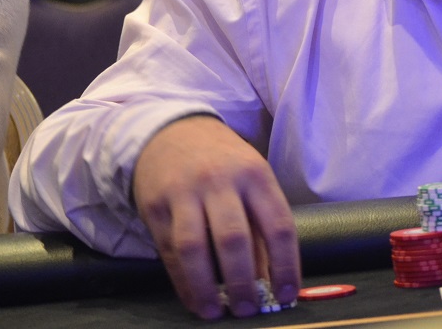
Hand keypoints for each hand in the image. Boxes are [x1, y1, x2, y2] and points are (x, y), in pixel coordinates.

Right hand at [132, 115, 299, 318]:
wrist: (171, 130)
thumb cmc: (223, 161)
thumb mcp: (252, 179)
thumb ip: (261, 225)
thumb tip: (270, 278)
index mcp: (256, 175)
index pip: (278, 226)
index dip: (285, 266)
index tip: (286, 296)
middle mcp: (220, 181)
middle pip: (235, 239)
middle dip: (243, 282)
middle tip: (249, 309)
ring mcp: (184, 193)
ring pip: (195, 248)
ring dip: (207, 287)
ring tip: (217, 312)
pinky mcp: (155, 205)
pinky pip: (169, 251)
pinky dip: (183, 281)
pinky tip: (195, 299)